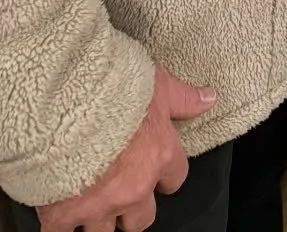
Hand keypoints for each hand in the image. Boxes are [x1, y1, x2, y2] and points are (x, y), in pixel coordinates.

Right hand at [38, 65, 214, 231]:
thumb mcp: (158, 85)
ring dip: (100, 220)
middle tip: (123, 194)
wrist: (65, 105)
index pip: (175, 179)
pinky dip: (61, 226)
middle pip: (142, 218)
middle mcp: (133, 188)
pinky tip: (59, 214)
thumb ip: (183, 99)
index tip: (158, 171)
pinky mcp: (62, 215)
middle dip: (134, 210)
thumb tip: (209, 99)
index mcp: (159, 157)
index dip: (166, 176)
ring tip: (93, 205)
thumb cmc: (114, 91)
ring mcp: (98, 205)